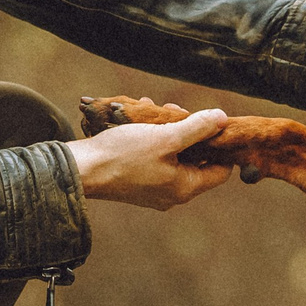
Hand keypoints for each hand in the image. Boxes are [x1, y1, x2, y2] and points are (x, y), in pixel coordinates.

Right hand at [65, 108, 234, 209]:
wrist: (82, 170)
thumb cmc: (124, 155)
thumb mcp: (165, 137)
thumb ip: (197, 128)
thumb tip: (223, 118)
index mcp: (185, 188)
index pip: (221, 170)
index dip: (221, 146)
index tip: (213, 124)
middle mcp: (172, 194)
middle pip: (196, 160)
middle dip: (190, 132)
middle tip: (177, 111)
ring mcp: (154, 191)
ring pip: (174, 157)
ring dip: (169, 132)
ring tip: (156, 111)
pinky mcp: (138, 184)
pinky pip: (155, 160)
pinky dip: (153, 140)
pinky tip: (142, 122)